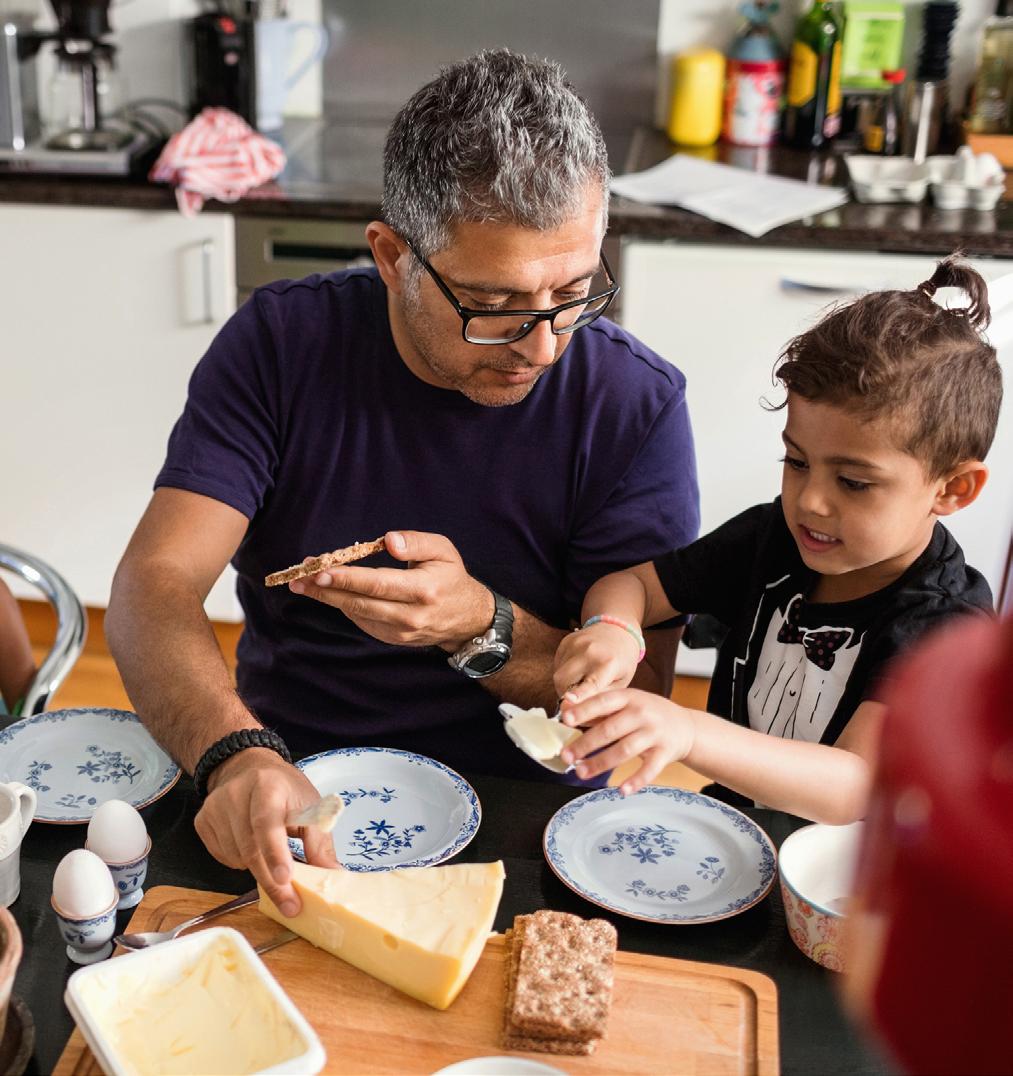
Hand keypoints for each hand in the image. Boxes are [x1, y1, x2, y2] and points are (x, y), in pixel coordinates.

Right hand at [194, 748, 338, 916]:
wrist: (248, 768)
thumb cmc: (284, 789)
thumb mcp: (310, 804)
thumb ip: (320, 840)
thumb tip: (332, 874)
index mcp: (268, 786)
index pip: (268, 822)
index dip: (275, 852)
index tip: (285, 878)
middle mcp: (236, 794)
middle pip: (251, 848)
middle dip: (272, 882)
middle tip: (290, 905)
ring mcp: (215, 807)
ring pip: (237, 857)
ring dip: (257, 868)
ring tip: (271, 853)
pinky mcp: (202, 820)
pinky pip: (222, 857)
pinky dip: (240, 862)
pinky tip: (251, 845)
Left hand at [289, 530, 492, 648]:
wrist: (466, 618)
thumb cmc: (450, 576)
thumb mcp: (443, 550)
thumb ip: (416, 541)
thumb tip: (387, 541)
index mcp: (423, 589)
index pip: (378, 584)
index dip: (347, 578)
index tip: (321, 570)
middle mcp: (411, 615)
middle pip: (360, 602)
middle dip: (326, 590)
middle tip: (298, 578)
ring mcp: (400, 631)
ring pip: (357, 613)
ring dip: (328, 598)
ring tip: (303, 584)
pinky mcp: (392, 639)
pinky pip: (362, 620)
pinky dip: (344, 605)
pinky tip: (329, 593)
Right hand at [553, 622, 641, 700]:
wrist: (617, 631)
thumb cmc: (621, 661)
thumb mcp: (621, 683)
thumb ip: (601, 697)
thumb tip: (580, 713)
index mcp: (609, 663)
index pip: (591, 683)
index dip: (578, 694)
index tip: (568, 701)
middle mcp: (590, 651)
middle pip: (564, 681)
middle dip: (566, 695)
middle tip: (577, 699)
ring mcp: (576, 644)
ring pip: (558, 674)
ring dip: (565, 684)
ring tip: (580, 681)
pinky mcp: (566, 641)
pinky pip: (557, 665)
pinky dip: (564, 672)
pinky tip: (577, 669)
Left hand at [559, 689, 694, 795]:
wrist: (685, 726)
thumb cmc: (646, 713)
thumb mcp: (624, 702)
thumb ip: (596, 706)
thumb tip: (565, 707)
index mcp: (628, 697)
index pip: (603, 702)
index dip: (584, 710)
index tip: (565, 720)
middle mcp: (642, 713)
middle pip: (610, 729)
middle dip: (585, 744)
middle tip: (565, 756)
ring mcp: (655, 733)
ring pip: (625, 750)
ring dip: (601, 763)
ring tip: (581, 772)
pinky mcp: (665, 753)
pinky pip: (650, 769)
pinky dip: (636, 781)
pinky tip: (621, 790)